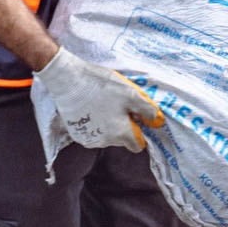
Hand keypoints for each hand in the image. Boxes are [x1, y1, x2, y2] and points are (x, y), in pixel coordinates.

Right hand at [33, 48, 162, 151]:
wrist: (69, 81)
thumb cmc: (102, 86)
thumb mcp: (131, 94)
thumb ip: (147, 110)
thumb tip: (158, 122)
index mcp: (120, 134)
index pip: (137, 145)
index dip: (139, 131)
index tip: (136, 117)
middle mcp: (104, 142)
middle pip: (122, 139)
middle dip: (124, 125)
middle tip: (119, 104)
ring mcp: (88, 139)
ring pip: (107, 135)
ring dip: (109, 124)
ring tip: (104, 103)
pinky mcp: (76, 134)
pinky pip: (93, 132)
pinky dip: (96, 123)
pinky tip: (92, 107)